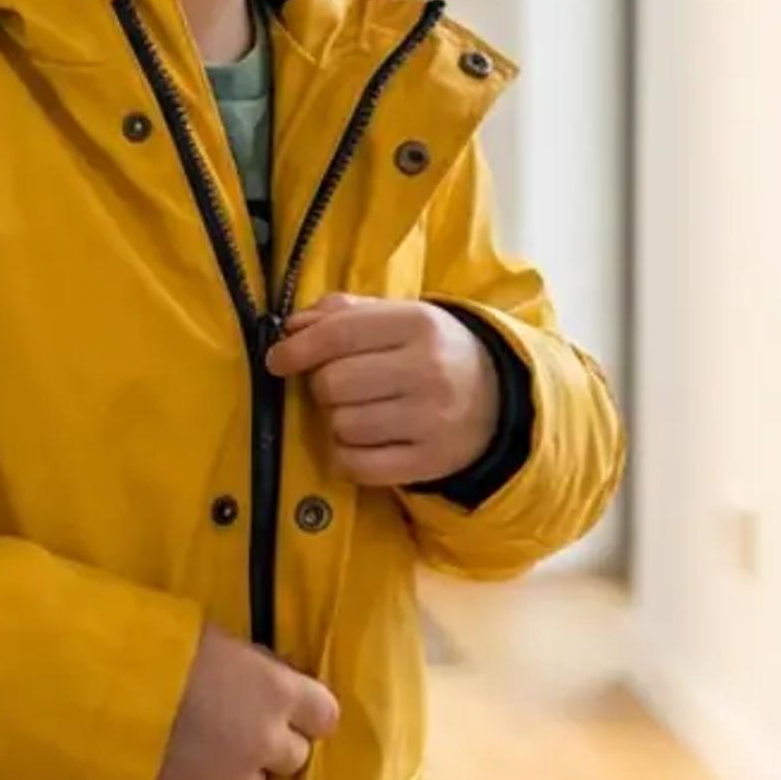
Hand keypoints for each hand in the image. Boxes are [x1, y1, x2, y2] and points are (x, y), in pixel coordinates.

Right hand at [150, 627, 340, 779]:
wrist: (105, 690)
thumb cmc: (161, 648)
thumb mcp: (219, 643)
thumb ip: (251, 669)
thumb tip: (262, 681)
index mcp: (279, 691)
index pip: (325, 715)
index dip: (305, 714)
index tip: (287, 710)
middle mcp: (267, 741)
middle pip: (294, 757)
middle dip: (270, 746)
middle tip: (234, 732)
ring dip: (235, 774)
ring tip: (197, 755)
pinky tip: (176, 777)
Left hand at [264, 296, 500, 487]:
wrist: (502, 399)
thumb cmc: (436, 352)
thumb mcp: (402, 317)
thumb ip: (345, 313)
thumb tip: (292, 327)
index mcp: (419, 323)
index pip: (339, 334)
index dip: (297, 348)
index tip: (278, 359)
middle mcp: (427, 370)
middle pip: (333, 383)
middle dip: (322, 385)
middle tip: (339, 385)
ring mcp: (430, 420)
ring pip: (342, 425)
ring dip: (337, 421)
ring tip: (361, 411)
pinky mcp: (429, 462)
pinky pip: (357, 465)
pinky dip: (345, 456)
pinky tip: (361, 443)